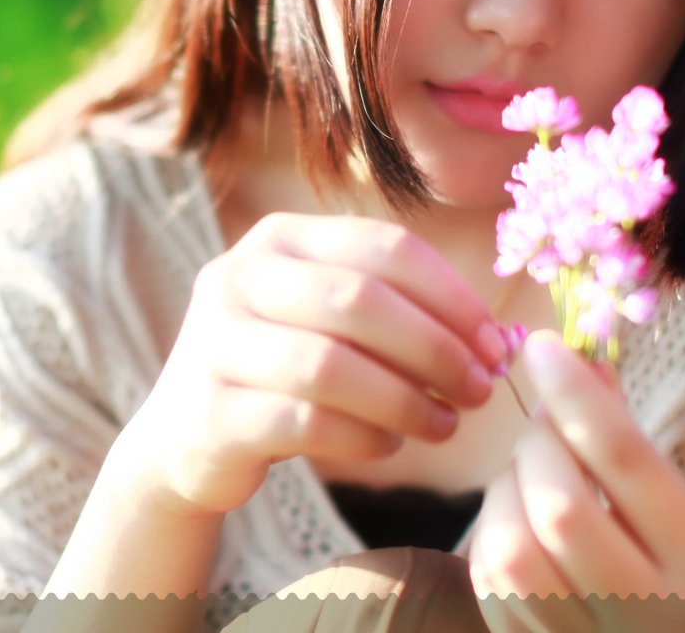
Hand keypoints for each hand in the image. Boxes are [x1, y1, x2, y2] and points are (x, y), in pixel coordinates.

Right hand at [122, 213, 510, 516]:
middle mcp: (238, 277)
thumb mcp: (327, 321)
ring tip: (444, 425)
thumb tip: (499, 340)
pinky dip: (362, 436)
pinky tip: (389, 445)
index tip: (496, 344)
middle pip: (359, 300)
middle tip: (480, 389)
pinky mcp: (210, 412)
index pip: (384, 248)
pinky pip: (305, 422)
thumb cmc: (282, 371)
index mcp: (279, 238)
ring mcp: (215, 343)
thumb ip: (399, 315)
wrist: (185, 438)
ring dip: (404, 399)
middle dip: (435, 348)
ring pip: (330, 365)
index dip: (452, 297)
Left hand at [467, 330, 684, 631]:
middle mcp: (655, 612)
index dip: (573, 392)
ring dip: (504, 493)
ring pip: (513, 553)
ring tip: (528, 476)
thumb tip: (582, 362)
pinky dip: (491, 537)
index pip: (625, 457)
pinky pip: (493, 590)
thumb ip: (634, 449)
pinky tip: (516, 521)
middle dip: (537, 446)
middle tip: (544, 426)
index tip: (541, 346)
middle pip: (561, 506)